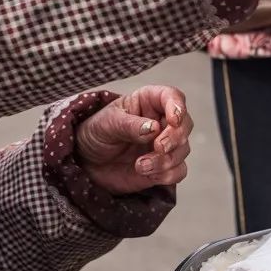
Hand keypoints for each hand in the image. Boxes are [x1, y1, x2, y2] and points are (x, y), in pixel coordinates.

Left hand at [74, 85, 192, 195]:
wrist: (86, 161)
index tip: (173, 120)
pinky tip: (147, 174)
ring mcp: (163, 145)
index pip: (172, 96)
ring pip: (183, 149)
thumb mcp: (106, 124)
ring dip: (166, 160)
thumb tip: (154, 128)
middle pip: (185, 124)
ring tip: (140, 166)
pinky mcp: (163, 167)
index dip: (177, 106)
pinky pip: (178, 171)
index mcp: (148, 101)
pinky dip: (168, 174)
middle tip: (158, 147)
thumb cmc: (96, 133)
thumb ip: (129, 125)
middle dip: (175, 137)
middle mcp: (160, 121)